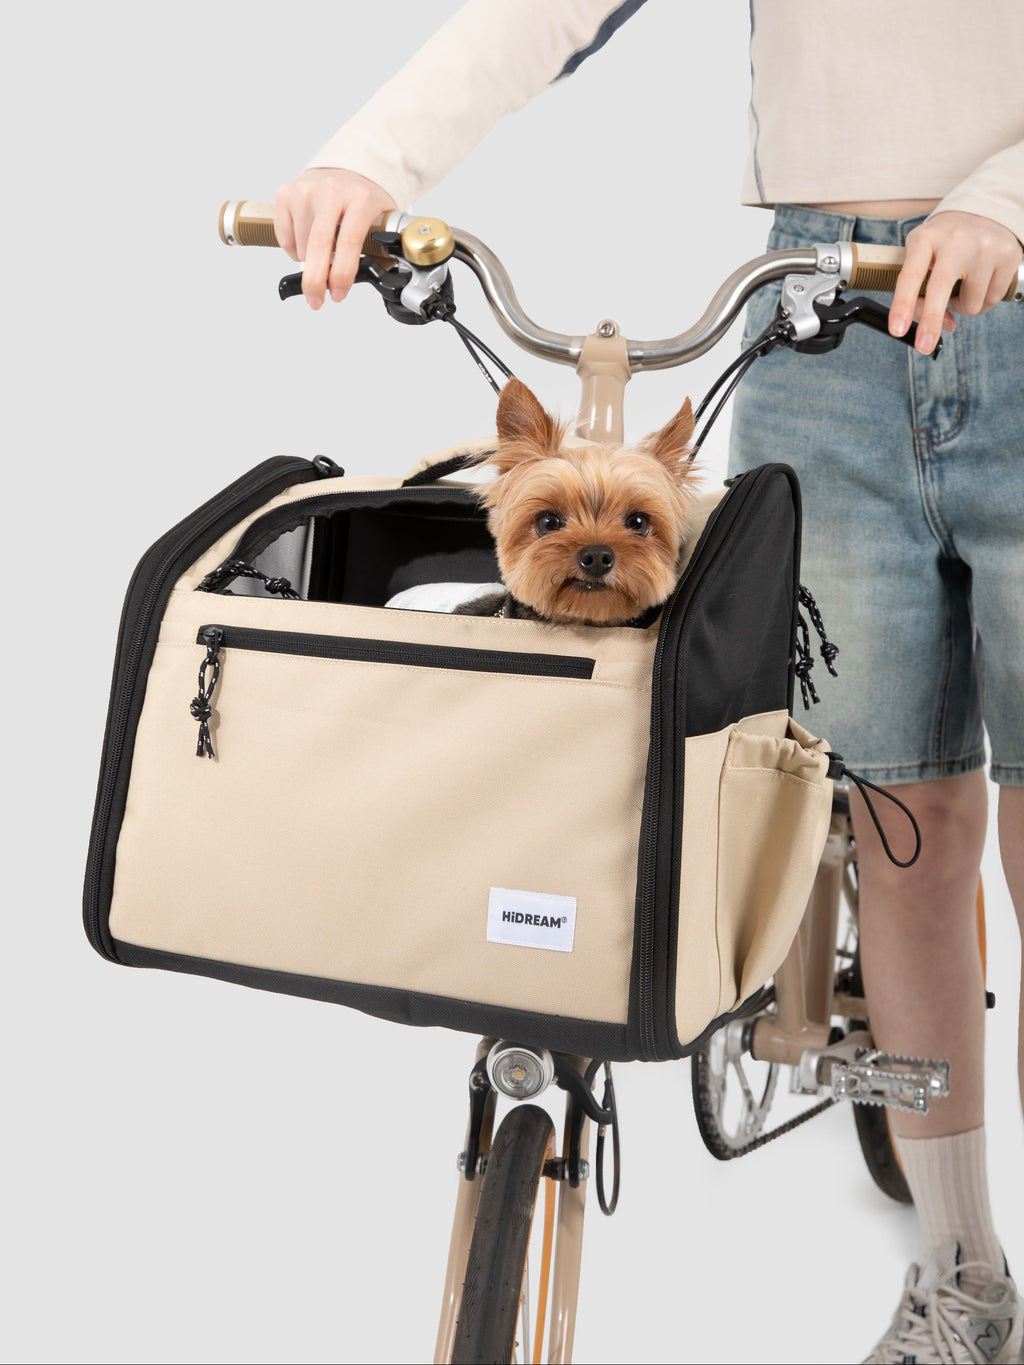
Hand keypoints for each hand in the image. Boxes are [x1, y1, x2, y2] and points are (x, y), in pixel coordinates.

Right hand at [273, 168, 397, 309]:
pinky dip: (294, 250)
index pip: (348, 241)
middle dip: (315, 280)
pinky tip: (306, 241)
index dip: (341, 273)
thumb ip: (382, 250)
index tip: (338, 294)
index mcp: (360, 198)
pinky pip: (284, 238)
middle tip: (316, 301)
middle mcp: (330, 191)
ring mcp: (305, 191)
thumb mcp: (383, 220)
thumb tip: (378, 279)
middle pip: (317, 244)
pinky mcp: (285, 194)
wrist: (344, 171)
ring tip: (322, 253)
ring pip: (301, 246)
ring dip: (309, 262)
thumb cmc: (363, 200)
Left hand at [889, 210, 1022, 354]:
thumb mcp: (923, 257)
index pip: (911, 275)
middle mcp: (956, 239)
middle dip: (930, 322)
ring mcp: (985, 246)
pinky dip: (982, 300)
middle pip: (941, 287)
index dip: (903, 305)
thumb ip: (922, 293)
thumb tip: (942, 326)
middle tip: (923, 346)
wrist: (983, 213)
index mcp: (926, 238)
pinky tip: (979, 281)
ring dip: (963, 306)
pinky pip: (992, 300)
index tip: (898, 329)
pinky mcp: (1008, 255)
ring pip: (970, 303)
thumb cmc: (944, 243)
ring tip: (962, 285)